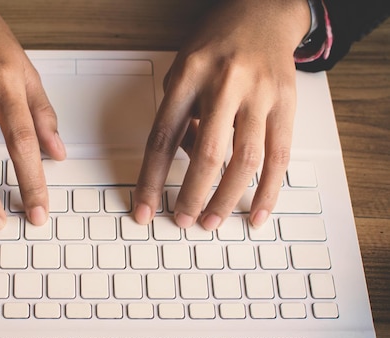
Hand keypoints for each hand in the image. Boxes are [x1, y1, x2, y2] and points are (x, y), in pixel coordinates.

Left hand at [133, 0, 310, 229]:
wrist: (263, 11)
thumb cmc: (216, 44)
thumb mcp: (183, 69)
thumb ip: (180, 115)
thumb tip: (186, 160)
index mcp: (189, 76)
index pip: (163, 138)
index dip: (151, 179)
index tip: (145, 208)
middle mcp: (224, 84)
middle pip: (206, 154)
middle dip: (192, 196)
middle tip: (183, 221)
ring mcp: (259, 94)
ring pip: (245, 159)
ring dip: (226, 199)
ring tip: (212, 221)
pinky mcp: (286, 103)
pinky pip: (279, 156)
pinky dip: (267, 191)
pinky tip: (255, 213)